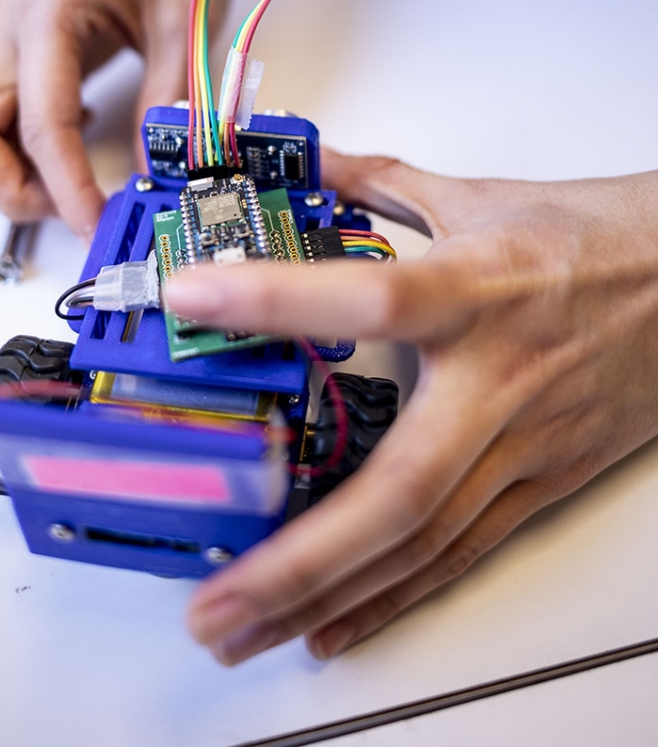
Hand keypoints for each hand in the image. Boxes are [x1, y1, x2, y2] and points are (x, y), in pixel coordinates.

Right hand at [0, 0, 227, 239]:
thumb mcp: (188, 25)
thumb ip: (170, 103)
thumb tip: (154, 176)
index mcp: (50, 11)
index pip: (38, 120)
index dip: (63, 185)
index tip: (94, 223)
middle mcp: (11, 25)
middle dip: (5, 183)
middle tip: (70, 206)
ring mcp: (8, 37)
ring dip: (5, 169)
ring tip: (74, 183)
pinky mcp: (19, 48)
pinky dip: (20, 147)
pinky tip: (75, 142)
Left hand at [166, 148, 657, 663]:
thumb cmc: (599, 240)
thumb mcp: (482, 196)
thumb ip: (381, 181)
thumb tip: (309, 162)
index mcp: (477, 290)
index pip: (369, 296)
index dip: (277, 299)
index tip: (194, 296)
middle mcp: (497, 381)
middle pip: (397, 487)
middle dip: (298, 558)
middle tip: (213, 598)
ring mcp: (523, 444)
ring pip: (423, 541)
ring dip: (328, 595)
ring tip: (246, 631)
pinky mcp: (543, 481)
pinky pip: (461, 552)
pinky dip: (392, 596)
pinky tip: (333, 624)